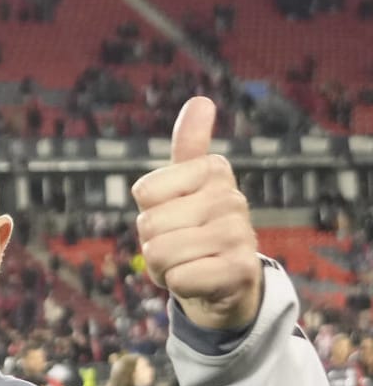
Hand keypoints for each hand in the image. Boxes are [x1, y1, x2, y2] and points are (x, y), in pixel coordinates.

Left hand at [131, 97, 261, 330]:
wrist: (226, 282)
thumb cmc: (196, 229)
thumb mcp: (187, 186)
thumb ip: (189, 145)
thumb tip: (200, 100)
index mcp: (215, 171)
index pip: (144, 192)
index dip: (148, 213)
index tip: (172, 217)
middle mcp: (232, 198)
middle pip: (148, 225)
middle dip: (152, 245)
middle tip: (179, 247)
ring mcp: (240, 235)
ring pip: (160, 253)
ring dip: (163, 268)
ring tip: (187, 263)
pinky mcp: (240, 270)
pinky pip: (178, 279)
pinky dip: (179, 285)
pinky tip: (199, 280)